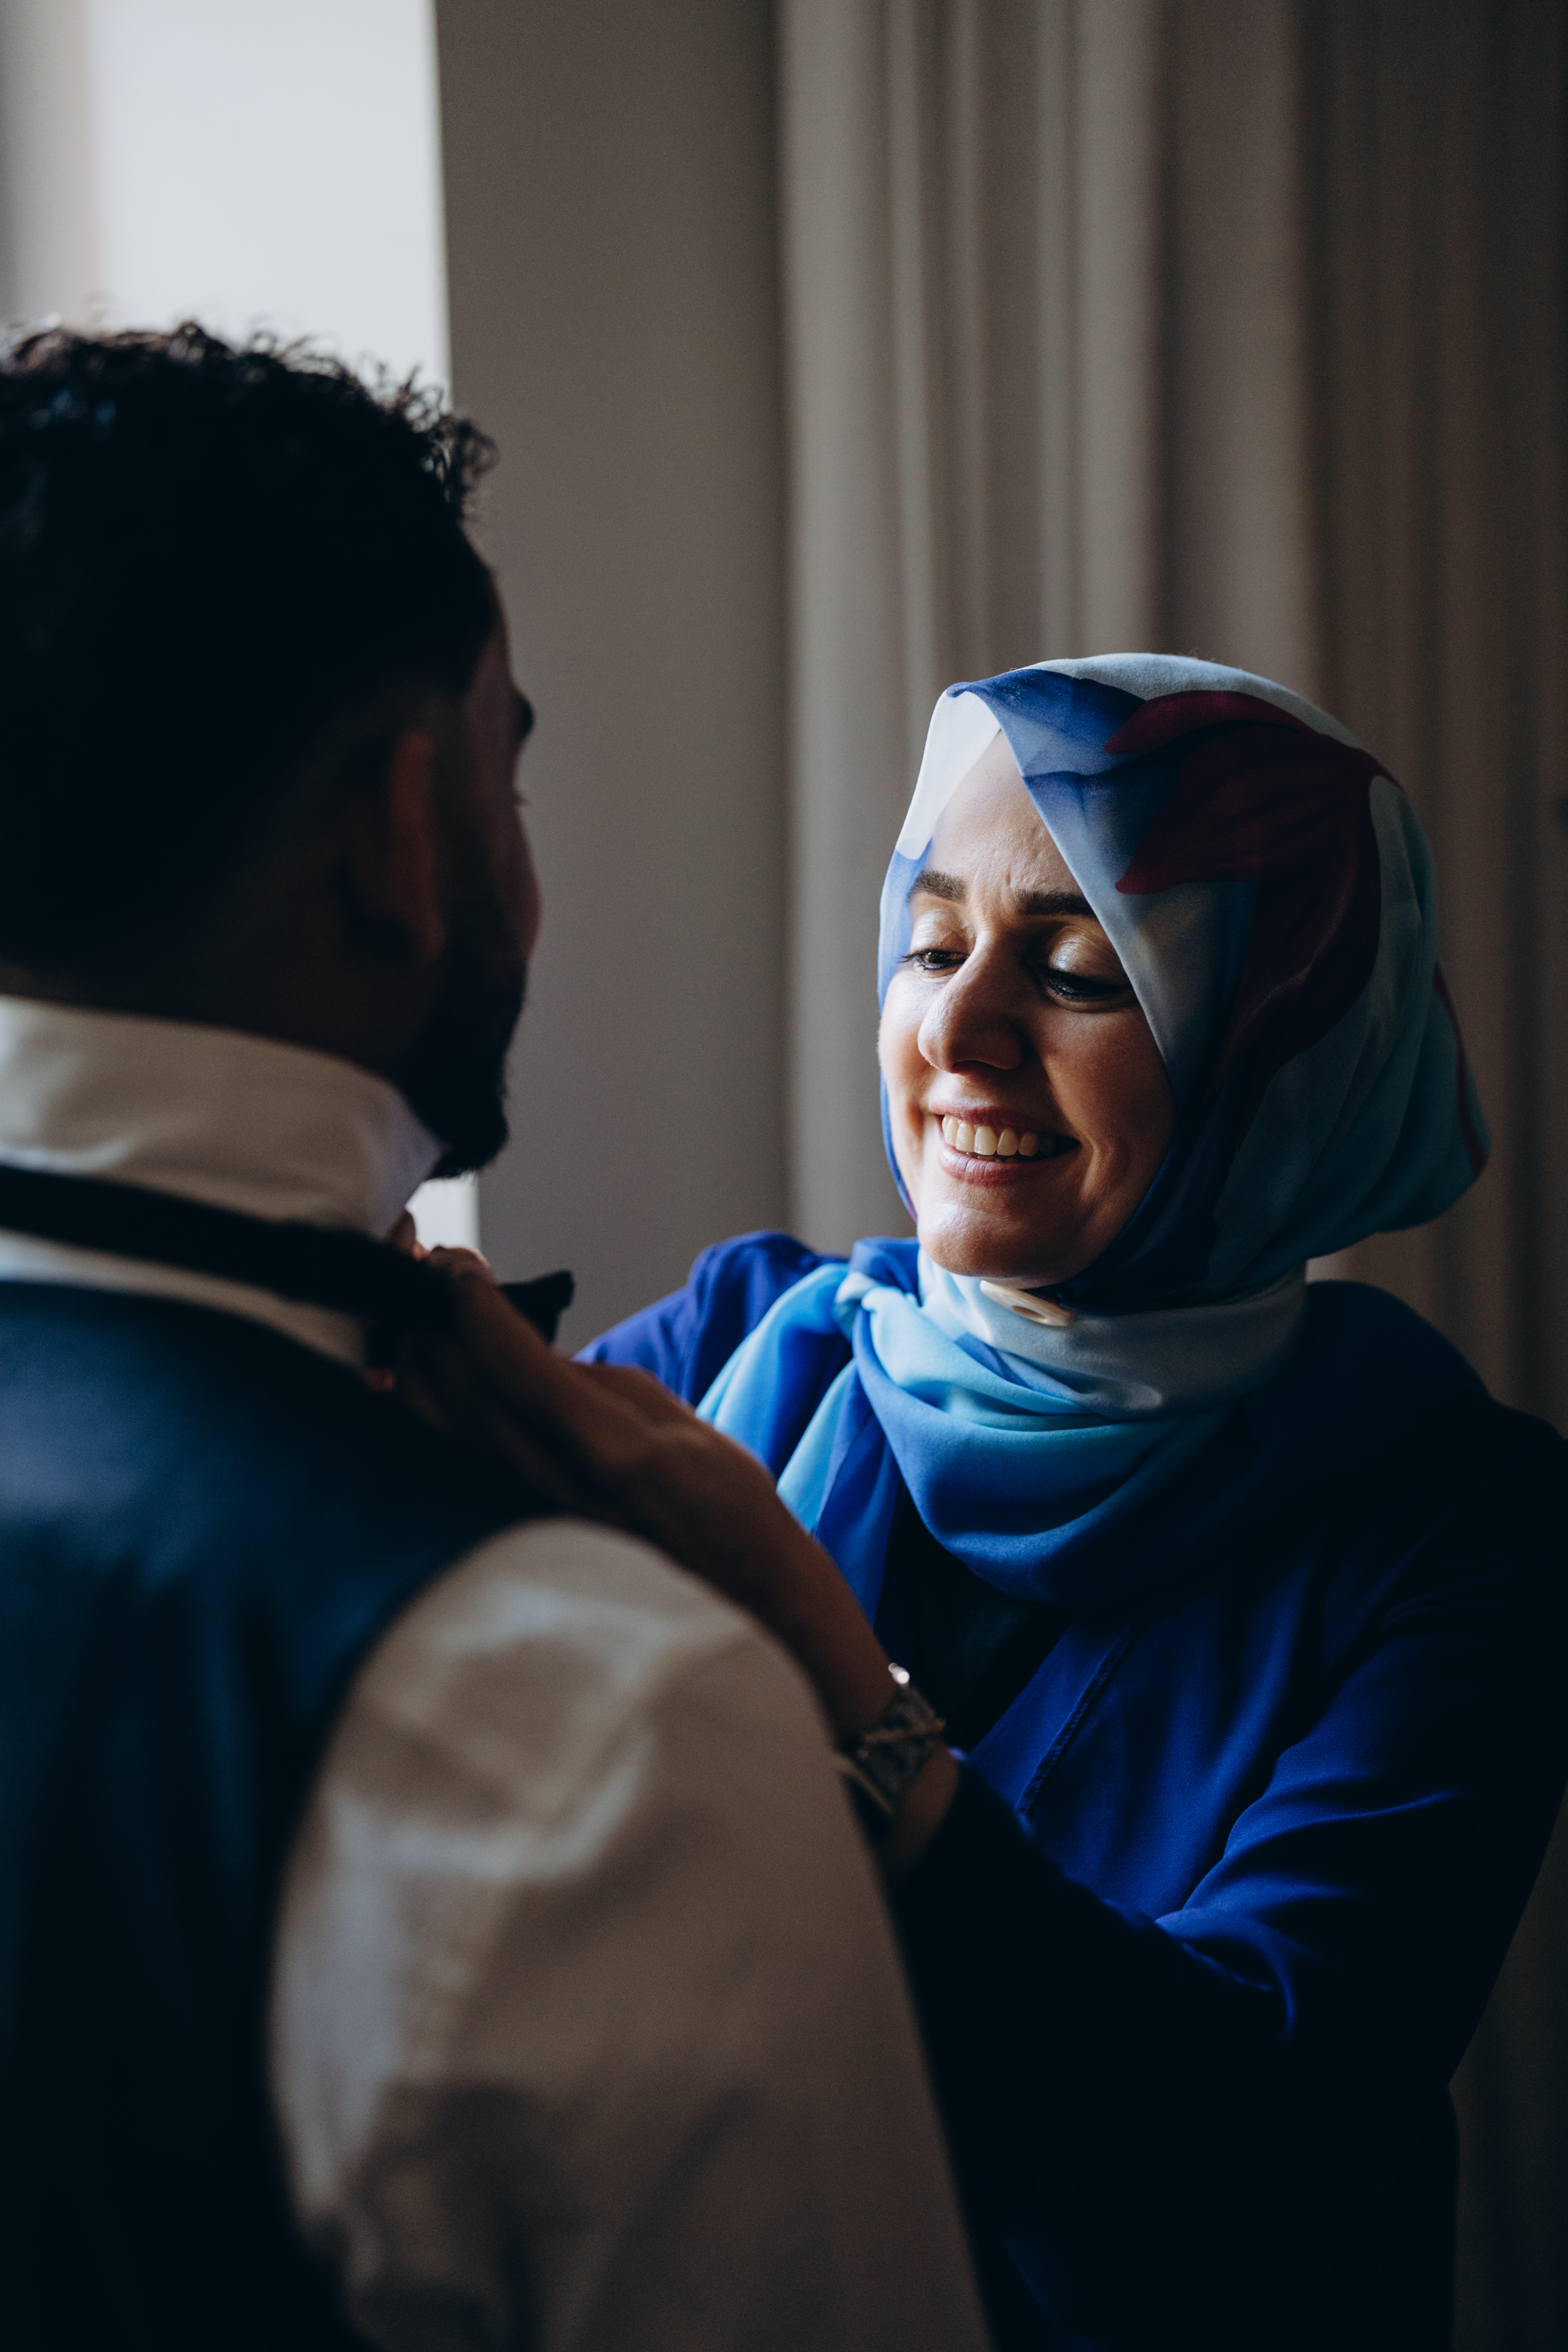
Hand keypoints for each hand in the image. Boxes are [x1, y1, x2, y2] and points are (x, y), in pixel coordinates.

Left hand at [397, 1266, 956, 1866]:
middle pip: (452, 1392)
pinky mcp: (501, 1557)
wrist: (756, 1640)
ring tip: (406, 1324)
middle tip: (417, 1274)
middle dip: (425, 1324)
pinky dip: (412, 1431)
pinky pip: (439, 1479)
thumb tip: (526, 1360)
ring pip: (430, 1435)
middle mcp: (557, 1497)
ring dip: (408, 1370)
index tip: (451, 1264)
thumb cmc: (737, 1534)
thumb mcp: (693, 1440)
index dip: (471, 1303)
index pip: (512, 1363)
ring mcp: (521, 1533)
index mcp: (616, 1456)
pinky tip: (404, 1398)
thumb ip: (606, 1393)